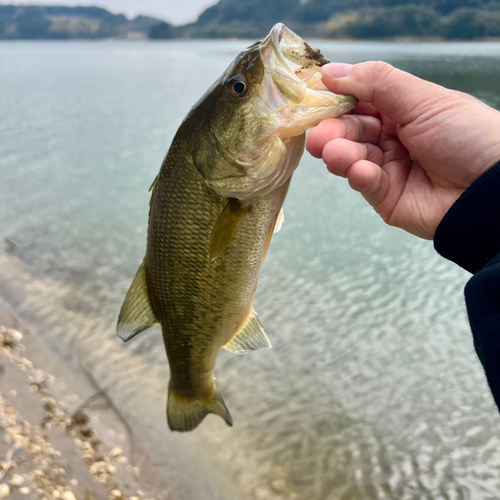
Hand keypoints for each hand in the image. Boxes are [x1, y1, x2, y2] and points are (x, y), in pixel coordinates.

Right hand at [307, 62, 499, 238]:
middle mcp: (393, 139)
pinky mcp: (386, 198)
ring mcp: (388, 170)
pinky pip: (366, 185)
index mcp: (403, 111)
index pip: (361, 102)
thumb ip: (376, 83)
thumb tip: (330, 71)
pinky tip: (361, 171)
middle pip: (351, 131)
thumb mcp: (424, 99)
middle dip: (334, 131)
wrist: (492, 189)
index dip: (338, 99)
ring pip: (352, 158)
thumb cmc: (467, 135)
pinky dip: (360, 176)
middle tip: (320, 135)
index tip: (316, 97)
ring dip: (340, 154)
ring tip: (335, 153)